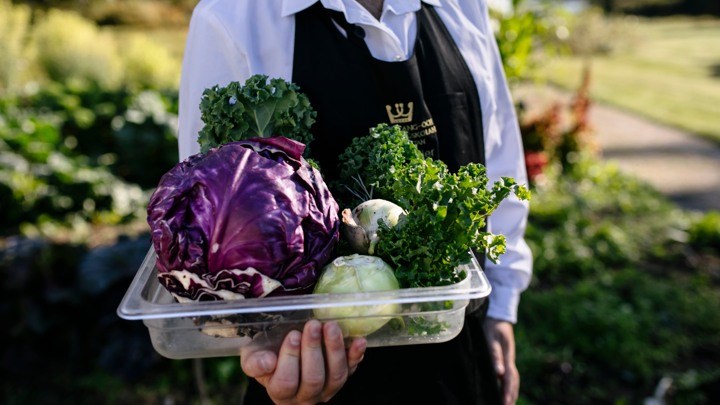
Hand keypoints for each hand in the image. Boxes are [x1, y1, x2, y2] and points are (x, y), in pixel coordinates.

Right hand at [240, 320, 366, 403]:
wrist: (283, 351)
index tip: (292, 335)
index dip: (290, 359)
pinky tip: (359, 341)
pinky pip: (352, 370)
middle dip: (313, 350)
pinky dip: (356, 356)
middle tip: (312, 325)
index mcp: (280, 392)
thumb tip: (267, 362)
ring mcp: (326, 389)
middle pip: (313, 380)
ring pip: (336, 377)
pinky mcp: (341, 377)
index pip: (286, 382)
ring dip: (335, 350)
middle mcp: (305, 396)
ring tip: (331, 326)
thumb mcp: (252, 356)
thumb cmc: (266, 353)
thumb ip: (254, 361)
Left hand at [483, 317, 519, 404]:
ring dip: (511, 392)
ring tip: (508, 404)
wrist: (500, 316)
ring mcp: (509, 360)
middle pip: (513, 382)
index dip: (508, 392)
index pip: (509, 379)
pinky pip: (509, 376)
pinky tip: (504, 391)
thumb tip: (499, 373)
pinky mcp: (506, 359)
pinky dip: (509, 385)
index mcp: (508, 357)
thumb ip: (495, 355)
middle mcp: (510, 360)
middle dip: (511, 396)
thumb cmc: (493, 326)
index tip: (506, 404)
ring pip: (513, 380)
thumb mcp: (491, 338)